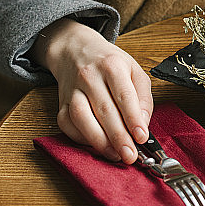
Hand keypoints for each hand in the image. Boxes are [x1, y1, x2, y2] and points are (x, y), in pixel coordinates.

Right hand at [29, 18, 152, 162]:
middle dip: (119, 137)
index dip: (133, 119)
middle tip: (130, 155)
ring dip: (99, 141)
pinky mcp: (61, 103)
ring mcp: (72, 90)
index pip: (124, 95)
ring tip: (115, 155)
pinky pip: (67, 124)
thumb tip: (143, 124)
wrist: (76, 50)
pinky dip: (81, 138)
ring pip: (82, 118)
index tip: (141, 137)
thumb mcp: (134, 71)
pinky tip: (96, 145)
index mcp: (112, 65)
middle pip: (104, 110)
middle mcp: (89, 76)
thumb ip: (143, 97)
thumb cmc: (109, 63)